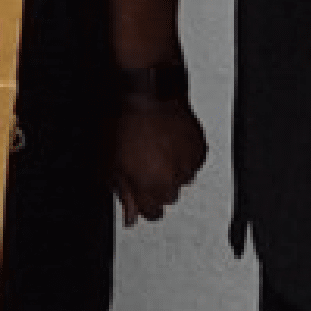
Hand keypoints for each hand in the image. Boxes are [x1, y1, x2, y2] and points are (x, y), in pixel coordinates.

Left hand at [110, 96, 207, 224]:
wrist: (145, 93)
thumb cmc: (122, 123)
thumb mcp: (109, 163)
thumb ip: (123, 194)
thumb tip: (130, 217)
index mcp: (151, 186)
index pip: (153, 215)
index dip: (141, 204)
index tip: (135, 193)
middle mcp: (174, 178)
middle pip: (168, 198)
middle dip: (155, 187)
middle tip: (141, 165)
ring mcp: (189, 164)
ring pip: (181, 181)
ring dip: (169, 171)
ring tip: (153, 150)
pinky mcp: (200, 149)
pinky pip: (191, 163)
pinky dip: (181, 157)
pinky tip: (165, 143)